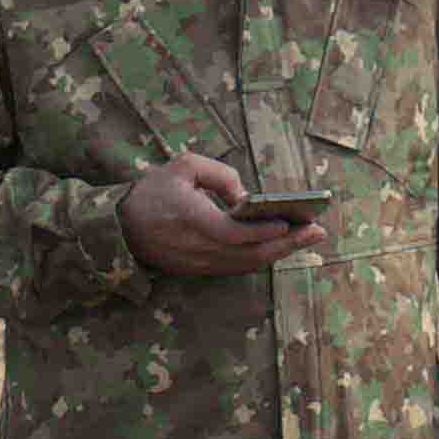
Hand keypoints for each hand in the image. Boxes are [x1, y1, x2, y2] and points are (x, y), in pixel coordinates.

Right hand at [120, 152, 307, 279]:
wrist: (120, 228)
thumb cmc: (153, 191)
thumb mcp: (184, 166)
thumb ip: (220, 175)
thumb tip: (247, 197)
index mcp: (192, 220)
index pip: (234, 233)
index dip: (263, 232)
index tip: (289, 224)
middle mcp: (198, 249)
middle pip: (249, 254)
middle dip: (286, 244)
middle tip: (317, 233)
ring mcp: (199, 264)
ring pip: (247, 264)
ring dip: (279, 253)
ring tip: (307, 239)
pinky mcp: (199, 271)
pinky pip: (237, 268)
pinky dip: (262, 258)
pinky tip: (280, 247)